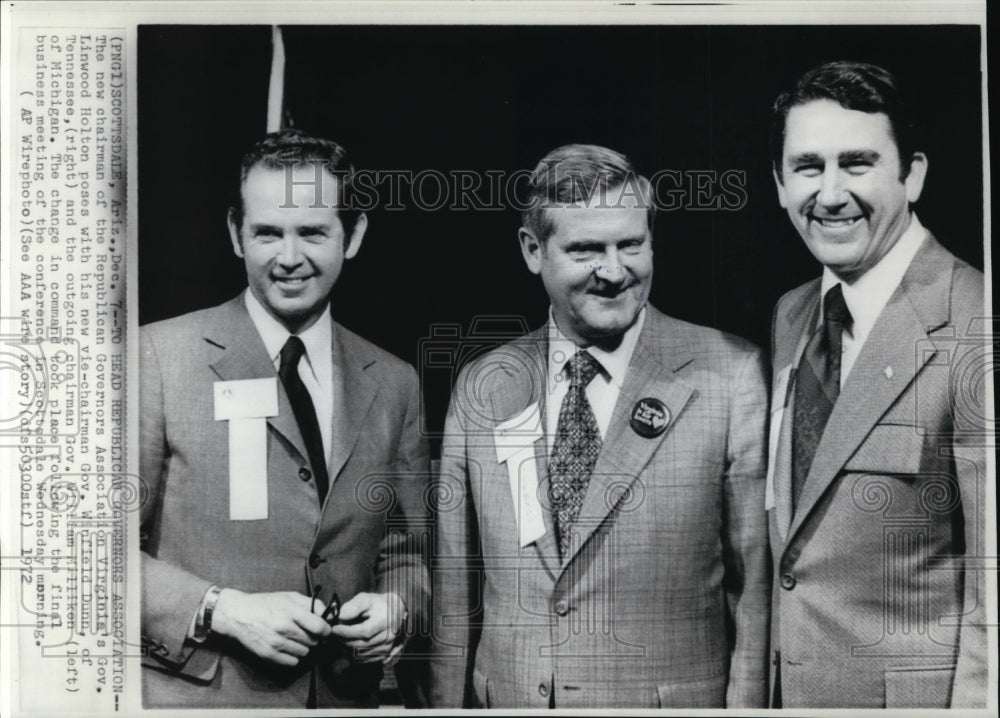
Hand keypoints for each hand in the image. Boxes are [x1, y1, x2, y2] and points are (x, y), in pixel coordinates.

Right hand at [211, 589, 331, 665]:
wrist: (237, 614)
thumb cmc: (266, 603)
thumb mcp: (290, 596)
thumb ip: (311, 604)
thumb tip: (328, 615)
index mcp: (292, 611)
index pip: (320, 627)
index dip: (325, 629)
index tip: (323, 629)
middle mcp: (285, 628)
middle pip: (314, 641)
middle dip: (312, 637)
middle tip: (304, 631)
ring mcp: (276, 643)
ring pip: (304, 652)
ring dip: (303, 647)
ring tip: (293, 637)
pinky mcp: (268, 655)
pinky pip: (293, 662)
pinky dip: (293, 656)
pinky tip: (286, 646)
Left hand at [329, 592, 405, 663]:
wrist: (396, 612)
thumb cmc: (379, 604)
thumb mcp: (367, 599)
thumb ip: (353, 606)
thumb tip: (340, 616)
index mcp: (386, 621)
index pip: (364, 631)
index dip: (347, 632)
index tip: (334, 628)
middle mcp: (388, 637)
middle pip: (362, 645)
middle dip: (344, 640)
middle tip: (334, 633)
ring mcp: (387, 648)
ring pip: (361, 654)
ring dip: (346, 648)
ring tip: (338, 639)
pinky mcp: (383, 655)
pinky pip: (364, 660)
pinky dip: (352, 655)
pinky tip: (346, 646)